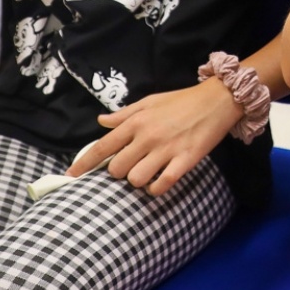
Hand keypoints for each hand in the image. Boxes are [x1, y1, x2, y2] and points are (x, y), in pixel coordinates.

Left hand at [72, 78, 242, 193]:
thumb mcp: (149, 101)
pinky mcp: (185, 160)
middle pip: (116, 169)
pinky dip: (156, 189)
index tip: (72, 175)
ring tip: (145, 174)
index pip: (102, 147)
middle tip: (128, 167)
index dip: (83, 164)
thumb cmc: (182, 100)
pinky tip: (158, 183)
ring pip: (136, 179)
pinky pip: (162, 184)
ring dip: (137, 181)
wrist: (217, 100)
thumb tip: (101, 122)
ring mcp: (166, 150)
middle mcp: (147, 137)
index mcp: (136, 122)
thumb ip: (124, 115)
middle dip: (118, 173)